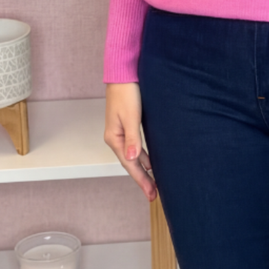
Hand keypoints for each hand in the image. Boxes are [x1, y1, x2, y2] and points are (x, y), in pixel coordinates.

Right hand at [105, 82, 156, 201]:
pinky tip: (150, 161)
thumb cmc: (126, 92)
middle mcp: (116, 137)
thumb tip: (132, 158)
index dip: (141, 179)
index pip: (129, 164)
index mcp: (114, 138)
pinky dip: (143, 156)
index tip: (151, 193)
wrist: (122, 74)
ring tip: (153, 183)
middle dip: (143, 179)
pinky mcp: (127, 125)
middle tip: (154, 194)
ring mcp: (121, 132)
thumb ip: (133, 138)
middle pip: (131, 163)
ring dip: (143, 169)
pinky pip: (135, 146)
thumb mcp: (131, 116)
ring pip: (133, 156)